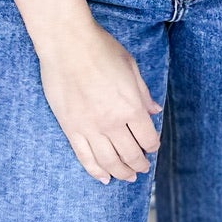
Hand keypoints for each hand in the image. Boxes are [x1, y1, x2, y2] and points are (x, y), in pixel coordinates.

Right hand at [36, 17, 162, 183]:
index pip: (148, 138)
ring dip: (121, 172)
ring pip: (108, 161)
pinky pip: (85, 157)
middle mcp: (112, 122)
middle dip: (139, 164)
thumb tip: (155, 111)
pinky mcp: (70, 128)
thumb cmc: (101, 48)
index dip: (153, 146)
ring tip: (127, 177)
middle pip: (130, 154)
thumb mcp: (131, 67)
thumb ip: (143, 93)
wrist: (67, 43)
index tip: (153, 148)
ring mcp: (89, 127)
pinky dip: (96, 171)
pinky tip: (103, 178)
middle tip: (143, 169)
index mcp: (131, 106)